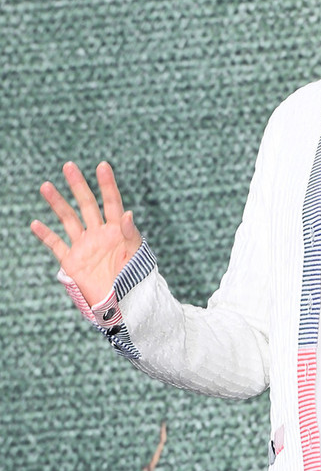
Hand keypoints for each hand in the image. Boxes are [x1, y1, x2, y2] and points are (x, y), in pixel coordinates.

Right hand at [31, 161, 141, 305]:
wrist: (122, 304)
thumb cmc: (134, 280)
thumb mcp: (136, 256)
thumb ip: (130, 235)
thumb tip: (127, 214)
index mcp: (117, 230)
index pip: (112, 202)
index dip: (107, 184)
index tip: (102, 166)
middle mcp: (99, 233)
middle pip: (87, 204)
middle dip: (78, 186)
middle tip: (69, 166)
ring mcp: (84, 246)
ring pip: (68, 219)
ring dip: (57, 203)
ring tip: (46, 186)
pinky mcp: (72, 261)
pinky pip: (56, 245)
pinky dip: (46, 235)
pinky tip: (36, 223)